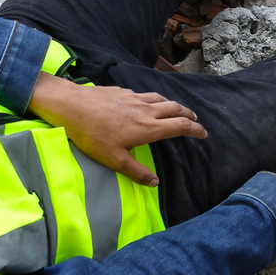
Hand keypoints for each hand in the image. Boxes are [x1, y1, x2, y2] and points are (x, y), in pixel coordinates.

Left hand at [28, 73, 206, 185]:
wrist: (71, 106)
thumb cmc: (92, 135)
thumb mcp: (114, 160)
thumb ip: (137, 172)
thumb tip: (156, 183)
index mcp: (148, 128)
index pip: (179, 126)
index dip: (195, 130)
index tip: (204, 133)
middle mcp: (145, 110)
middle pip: (175, 108)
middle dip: (188, 114)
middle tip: (194, 120)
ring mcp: (134, 98)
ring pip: (161, 98)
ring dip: (173, 104)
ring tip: (176, 110)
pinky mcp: (121, 92)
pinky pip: (144, 94)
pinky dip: (154, 99)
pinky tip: (146, 103)